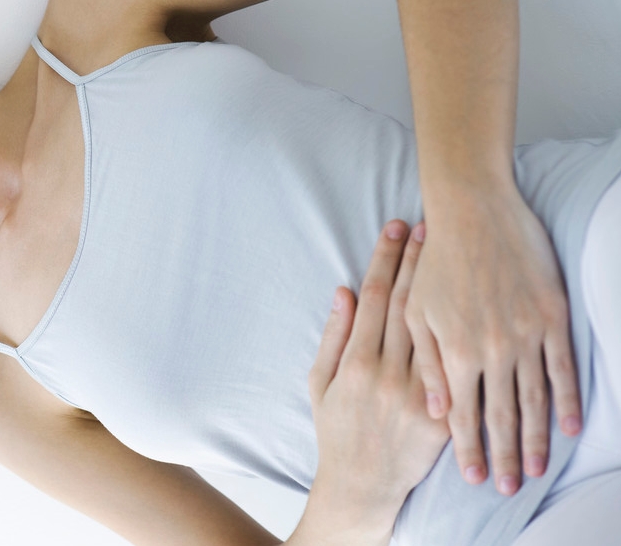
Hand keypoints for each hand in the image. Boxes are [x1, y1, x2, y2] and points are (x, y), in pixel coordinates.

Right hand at [297, 220, 448, 545]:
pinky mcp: (442, 413)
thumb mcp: (321, 383)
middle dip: (419, 261)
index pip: (376, 297)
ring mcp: (419, 393)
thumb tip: (344, 291)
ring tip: (452, 251)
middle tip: (431, 225)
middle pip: (411, 304)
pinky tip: (470, 303)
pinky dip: (462, 332)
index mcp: (356, 363)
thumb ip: (334, 337)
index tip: (396, 228)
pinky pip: (455, 366)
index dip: (386, 259)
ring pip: (437, 328)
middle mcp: (388, 374)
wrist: (363, 484)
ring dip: (445, 286)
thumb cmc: (337, 430)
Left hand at [406, 187, 582, 495]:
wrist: (473, 212)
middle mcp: (491, 350)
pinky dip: (567, 399)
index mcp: (453, 352)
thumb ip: (426, 363)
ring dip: (537, 438)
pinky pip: (562, 368)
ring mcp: (524, 335)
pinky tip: (569, 425)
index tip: (473, 477)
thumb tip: (435, 410)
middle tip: (506, 488)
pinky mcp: (550, 317)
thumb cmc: (436, 262)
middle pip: (501, 416)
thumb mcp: (417, 313)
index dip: (468, 448)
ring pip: (534, 399)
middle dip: (504, 455)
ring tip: (536, 469)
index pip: (461, 414)